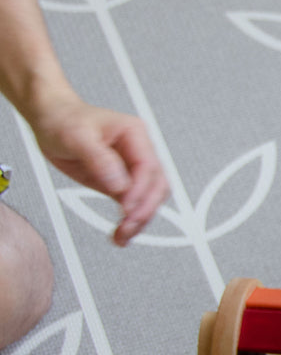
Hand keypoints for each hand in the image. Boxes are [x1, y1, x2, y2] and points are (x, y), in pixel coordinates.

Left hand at [29, 97, 167, 246]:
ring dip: (140, 219)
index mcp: (134, 134)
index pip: (148, 166)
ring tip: (123, 235)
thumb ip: (100, 160)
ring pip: (149, 199)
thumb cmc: (64, 120)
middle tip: (127, 226)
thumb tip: (120, 185)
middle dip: (144, 209)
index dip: (140, 189)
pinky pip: (133, 204)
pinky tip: (121, 233)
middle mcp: (138, 152)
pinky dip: (129, 220)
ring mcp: (130, 169)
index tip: (126, 207)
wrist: (50, 118)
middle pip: (156, 185)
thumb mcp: (77, 136)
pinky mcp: (120, 182)